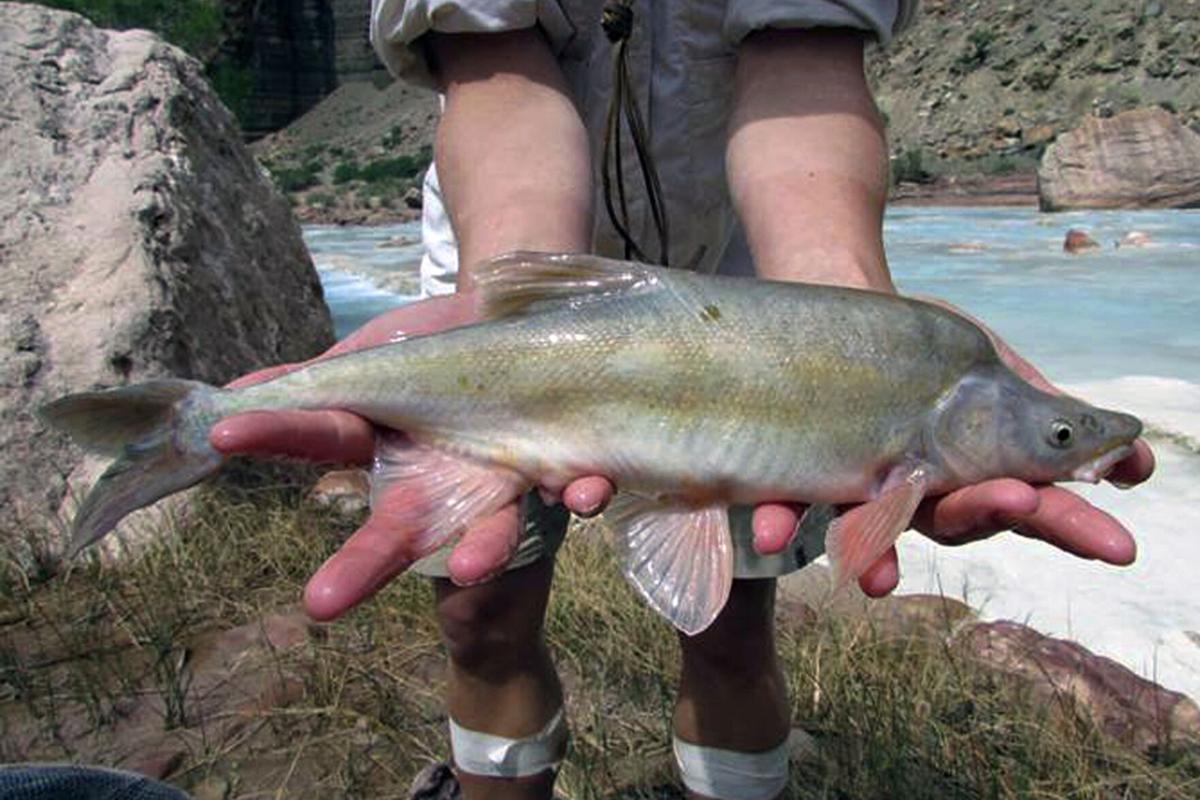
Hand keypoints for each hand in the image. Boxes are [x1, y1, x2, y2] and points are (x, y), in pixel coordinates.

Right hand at [209, 294, 612, 620]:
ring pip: (491, 526)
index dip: (274, 438)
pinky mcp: (562, 460)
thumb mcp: (372, 358)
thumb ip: (315, 382)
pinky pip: (576, 487)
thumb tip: (229, 396)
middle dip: (363, 564)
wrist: (519, 312)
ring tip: (469, 563)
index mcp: (385, 445)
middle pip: (399, 527)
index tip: (219, 433)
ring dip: (483, 547)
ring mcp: (500, 476)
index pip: (321, 442)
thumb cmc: (434, 345)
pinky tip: (585, 492)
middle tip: (321, 600)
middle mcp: (439, 477)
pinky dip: (582, 492)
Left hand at [751, 300, 1155, 596]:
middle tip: (1022, 502)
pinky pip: (782, 498)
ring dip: (875, 545)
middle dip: (987, 514)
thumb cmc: (924, 350)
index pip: (1023, 508)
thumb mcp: (992, 373)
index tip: (1113, 543)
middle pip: (951, 519)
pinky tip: (772, 532)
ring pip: (866, 526)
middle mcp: (912, 491)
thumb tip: (1133, 454)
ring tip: (877, 571)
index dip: (1068, 528)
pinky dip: (780, 517)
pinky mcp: (792, 465)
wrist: (840, 295)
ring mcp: (852, 481)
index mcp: (966, 474)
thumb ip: (1048, 416)